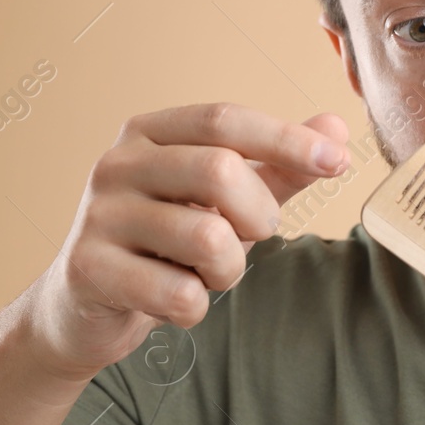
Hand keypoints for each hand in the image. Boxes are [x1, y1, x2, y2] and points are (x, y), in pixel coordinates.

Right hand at [26, 103, 350, 382]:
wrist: (85, 305)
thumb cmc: (169, 241)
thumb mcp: (228, 199)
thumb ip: (280, 166)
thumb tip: (336, 129)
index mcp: (150, 133)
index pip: (225, 119)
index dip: (286, 139)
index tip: (339, 162)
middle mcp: (117, 163)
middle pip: (220, 171)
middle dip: (258, 215)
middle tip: (251, 237)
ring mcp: (98, 215)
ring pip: (207, 237)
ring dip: (228, 269)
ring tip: (207, 273)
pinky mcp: (88, 269)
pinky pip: (178, 292)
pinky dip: (195, 306)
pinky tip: (175, 300)